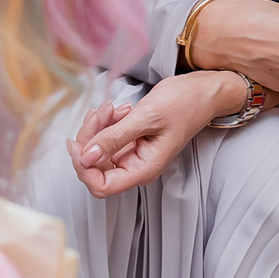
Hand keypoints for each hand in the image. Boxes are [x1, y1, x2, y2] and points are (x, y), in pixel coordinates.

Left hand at [70, 71, 243, 196]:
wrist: (201, 91)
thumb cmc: (184, 104)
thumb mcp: (146, 117)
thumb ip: (114, 138)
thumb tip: (85, 156)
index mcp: (143, 169)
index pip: (101, 185)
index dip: (83, 168)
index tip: (77, 142)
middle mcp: (136, 166)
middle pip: (94, 166)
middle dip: (90, 139)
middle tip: (99, 113)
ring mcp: (132, 154)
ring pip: (97, 149)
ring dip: (98, 127)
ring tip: (112, 108)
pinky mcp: (130, 141)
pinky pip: (107, 137)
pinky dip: (106, 122)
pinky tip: (118, 110)